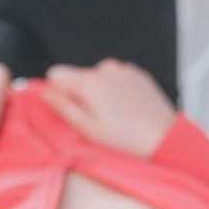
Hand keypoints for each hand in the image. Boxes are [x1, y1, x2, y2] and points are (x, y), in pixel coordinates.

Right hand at [39, 58, 177, 158]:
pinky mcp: (137, 74)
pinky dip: (116, 90)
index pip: (56, 74)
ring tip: (112, 115)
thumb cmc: (126, 139)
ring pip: (97, 76)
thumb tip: (44, 92)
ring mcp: (123, 69)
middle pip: (77, 75)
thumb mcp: (87, 129)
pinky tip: (126, 108)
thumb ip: (62, 106)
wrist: (164, 138)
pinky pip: (116, 78)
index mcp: (89, 83)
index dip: (57, 92)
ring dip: (99, 92)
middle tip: (94, 118)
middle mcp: (105, 69)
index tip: (66, 108)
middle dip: (79, 94)